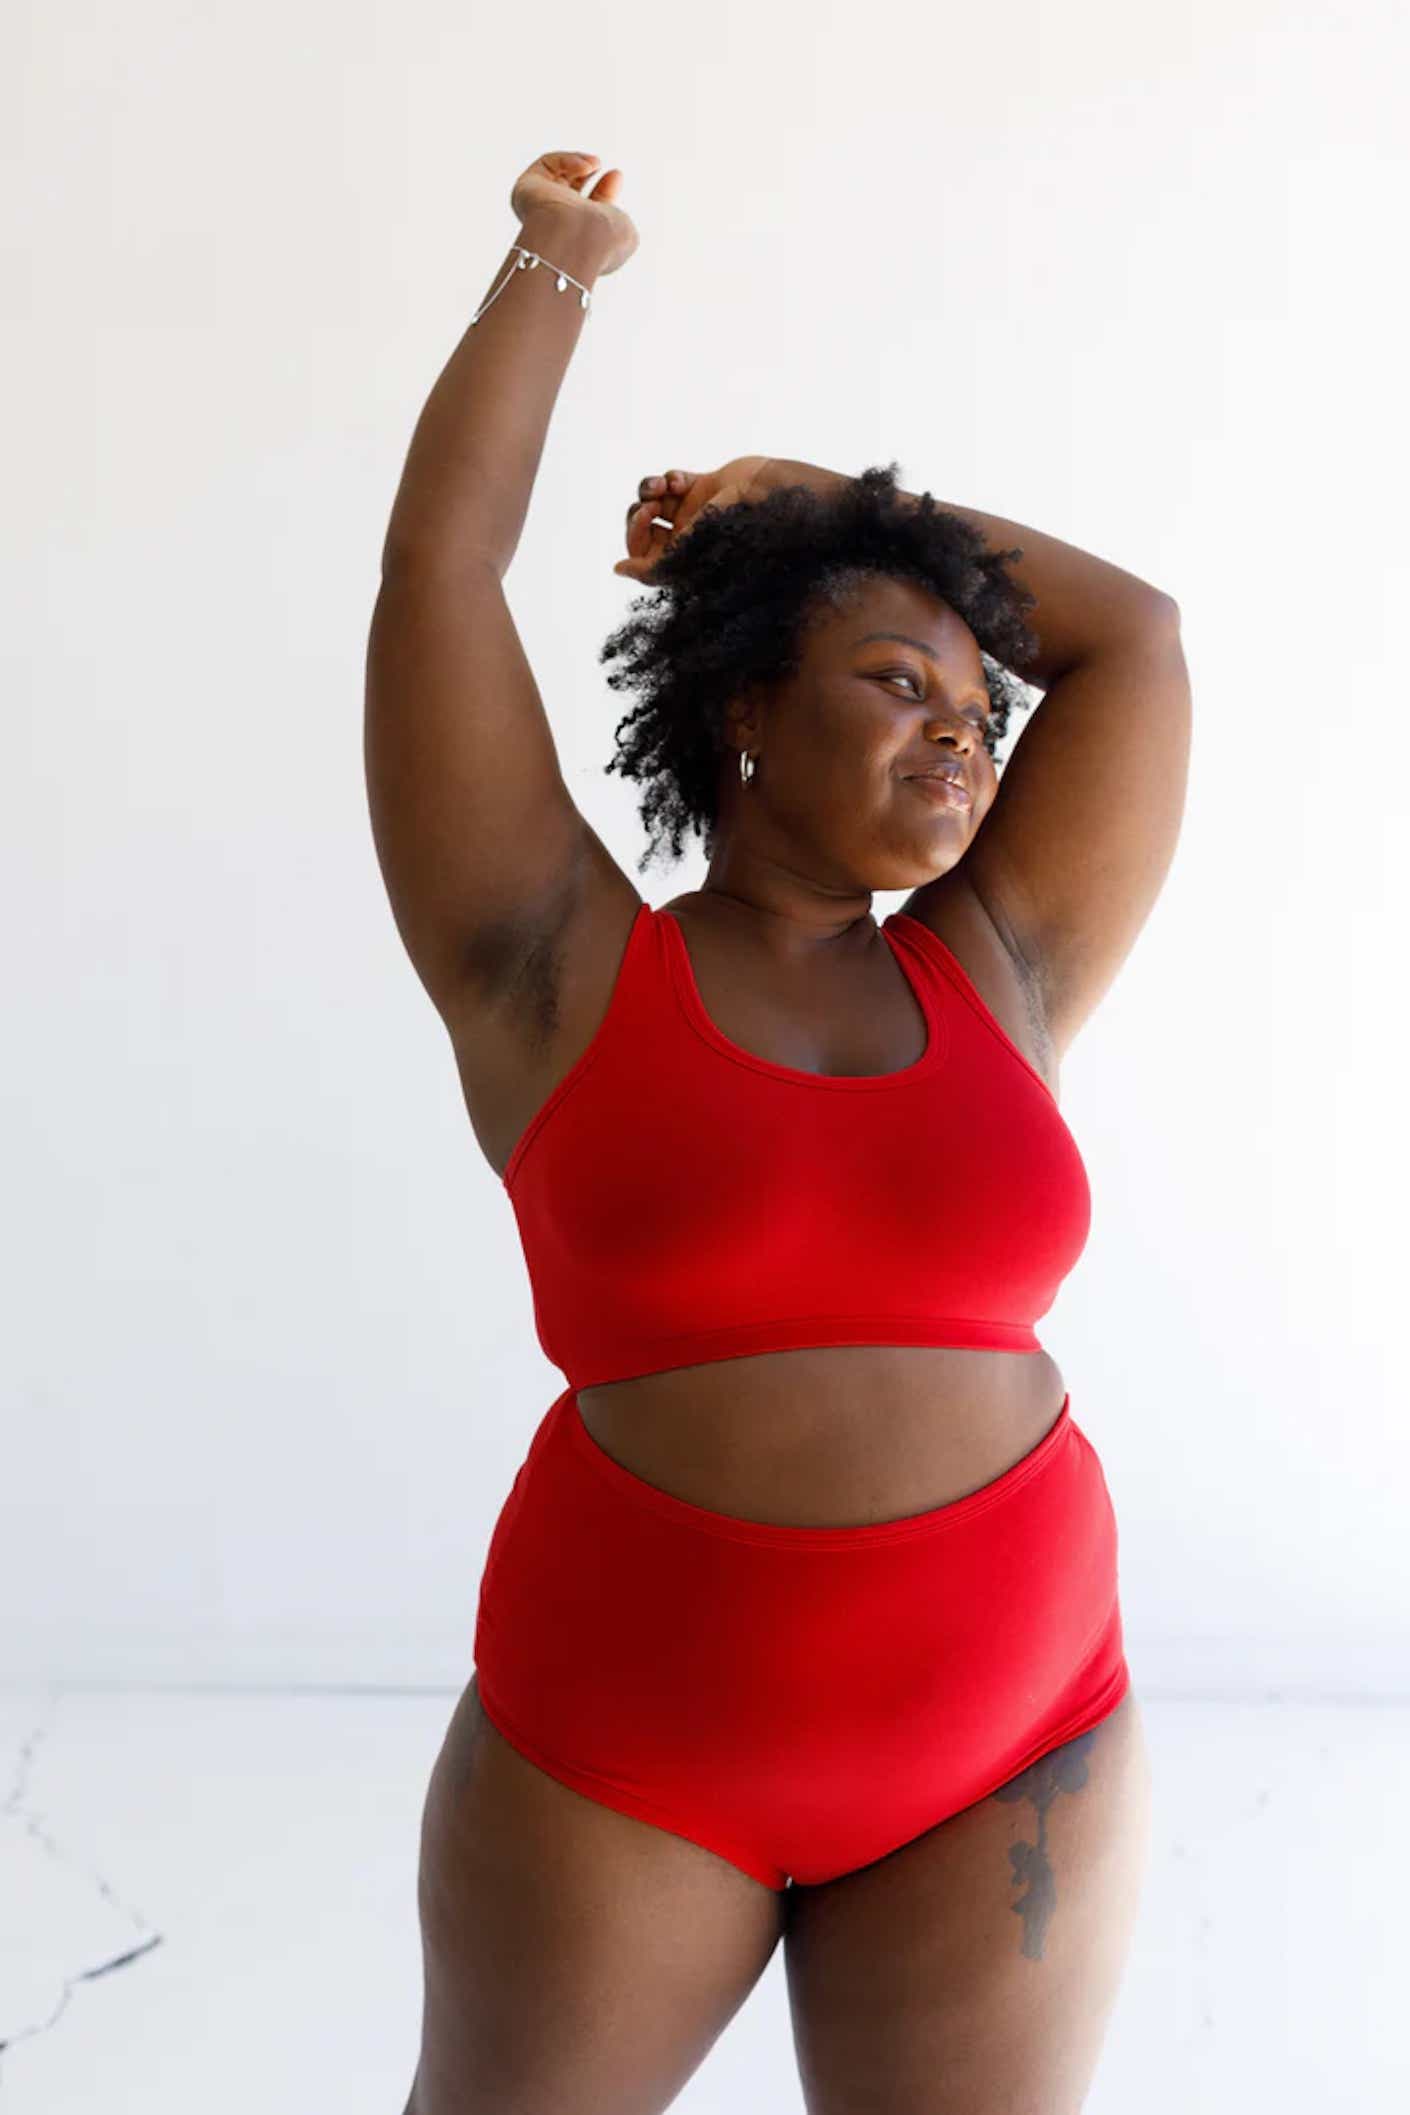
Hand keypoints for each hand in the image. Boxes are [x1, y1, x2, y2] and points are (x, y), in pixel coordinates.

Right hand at [510, 150, 638, 276]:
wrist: (577, 241)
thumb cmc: (602, 243)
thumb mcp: (624, 232)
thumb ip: (618, 215)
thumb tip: (613, 191)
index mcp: (578, 241)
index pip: (586, 212)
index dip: (603, 191)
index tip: (615, 175)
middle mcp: (555, 227)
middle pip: (568, 191)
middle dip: (587, 173)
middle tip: (599, 165)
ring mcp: (539, 209)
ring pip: (556, 176)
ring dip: (578, 163)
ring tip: (594, 164)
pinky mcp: (526, 190)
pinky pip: (546, 165)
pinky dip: (567, 160)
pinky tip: (584, 168)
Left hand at [614, 456, 775, 582]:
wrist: (773, 497)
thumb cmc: (737, 530)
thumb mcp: (690, 555)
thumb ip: (652, 567)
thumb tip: (617, 569)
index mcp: (683, 561)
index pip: (641, 553)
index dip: (634, 535)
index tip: (647, 518)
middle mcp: (686, 539)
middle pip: (642, 527)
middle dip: (639, 513)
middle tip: (653, 506)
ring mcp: (694, 511)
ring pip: (652, 500)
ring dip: (649, 490)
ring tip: (663, 487)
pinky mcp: (704, 487)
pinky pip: (673, 480)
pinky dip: (670, 478)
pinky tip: (682, 480)